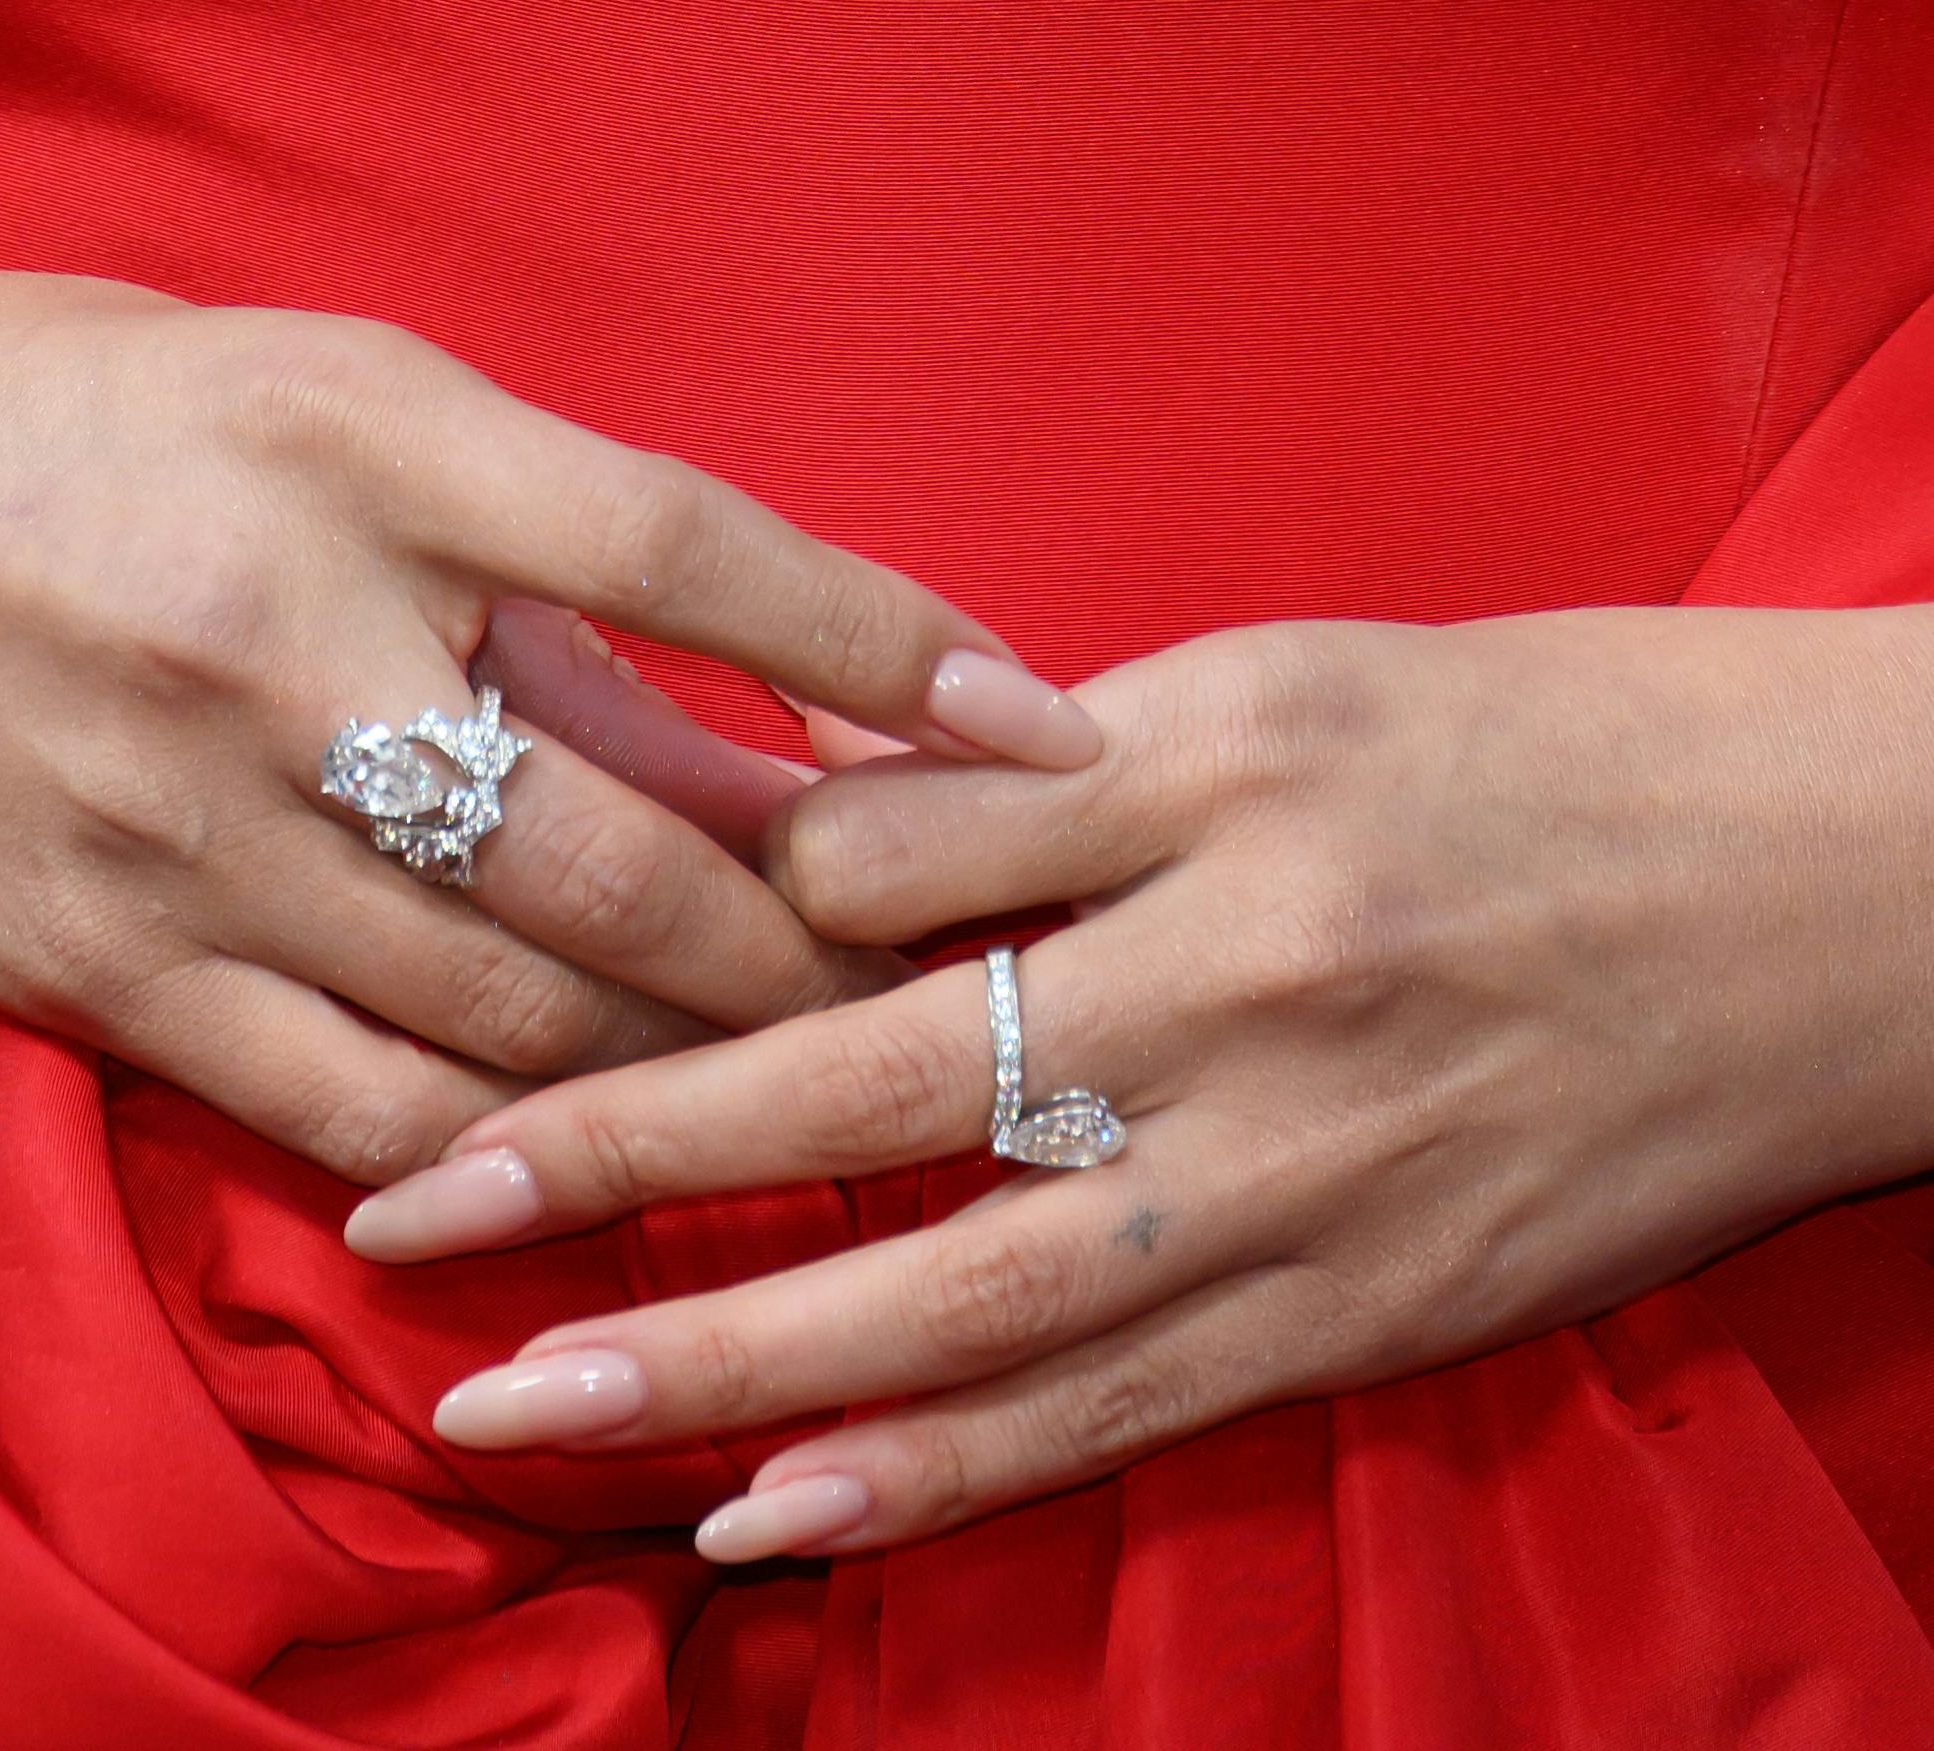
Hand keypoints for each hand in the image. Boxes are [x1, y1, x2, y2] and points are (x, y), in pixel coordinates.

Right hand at [0, 259, 1096, 1178]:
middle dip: (817, 940)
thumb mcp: (305, 392)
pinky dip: (500, 1151)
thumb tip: (771, 712)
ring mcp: (178, 824)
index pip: (683, 548)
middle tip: (955, 988)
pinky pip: (347, 1108)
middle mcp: (276, 634)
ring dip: (691, 1065)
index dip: (885, 643)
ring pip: (510, 1003)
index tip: (1045, 730)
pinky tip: (596, 1164)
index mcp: (348, 440)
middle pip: (624, 847)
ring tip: (822, 1096)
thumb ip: (526, 545)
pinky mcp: (91, 966)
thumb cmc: (48, 410)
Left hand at [341, 608, 1933, 1554]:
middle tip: (411, 1232)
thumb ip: (1029, 768)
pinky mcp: (1365, 1313)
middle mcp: (1244, 994)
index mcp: (1208, 793)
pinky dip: (941, 1474)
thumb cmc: (1534, 746)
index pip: (881, 875)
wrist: (1845, 888)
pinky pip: (1123, 1412)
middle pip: (882, 1100)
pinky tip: (771, 1517)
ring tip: (525, 1413)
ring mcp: (1307, 1179)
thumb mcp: (1279, 683)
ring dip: (731, 1363)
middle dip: (627, 1169)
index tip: (476, 982)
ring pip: (974, 1298)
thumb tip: (790, 826)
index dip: (669, 940)